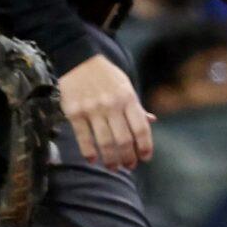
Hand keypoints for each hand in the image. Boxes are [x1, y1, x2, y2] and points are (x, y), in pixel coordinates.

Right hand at [60, 54, 154, 170]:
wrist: (79, 60)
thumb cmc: (107, 76)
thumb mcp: (126, 86)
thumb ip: (136, 106)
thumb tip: (152, 121)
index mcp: (128, 98)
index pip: (141, 128)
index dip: (145, 146)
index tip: (145, 158)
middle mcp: (112, 105)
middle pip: (123, 139)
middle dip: (128, 157)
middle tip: (129, 166)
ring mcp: (92, 109)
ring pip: (104, 142)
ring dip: (110, 159)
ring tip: (113, 167)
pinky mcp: (74, 112)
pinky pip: (83, 137)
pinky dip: (88, 151)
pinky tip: (93, 159)